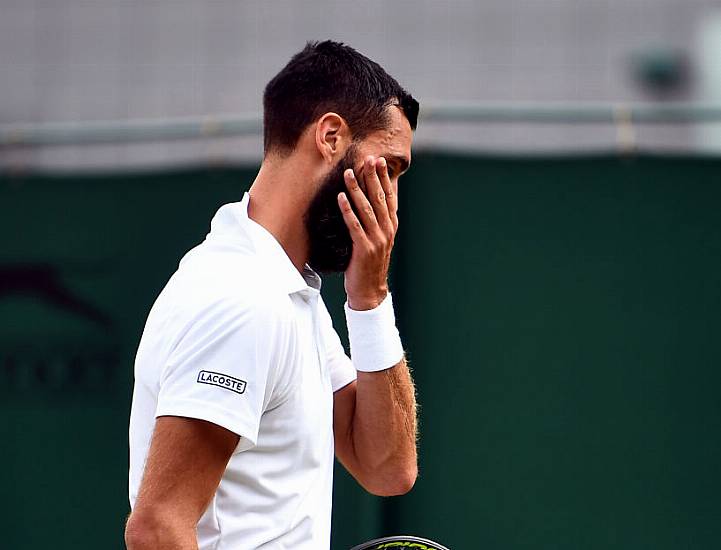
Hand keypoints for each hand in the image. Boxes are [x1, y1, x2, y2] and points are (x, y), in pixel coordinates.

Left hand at [338, 155, 398, 310]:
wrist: (370, 292)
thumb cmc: (369, 265)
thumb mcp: (377, 240)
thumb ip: (376, 222)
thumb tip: (370, 202)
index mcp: (391, 227)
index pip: (389, 197)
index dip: (384, 178)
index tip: (379, 161)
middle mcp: (387, 231)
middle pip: (380, 199)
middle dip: (372, 177)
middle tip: (367, 159)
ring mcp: (377, 240)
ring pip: (367, 209)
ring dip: (357, 190)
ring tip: (349, 173)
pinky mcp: (364, 249)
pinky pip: (354, 226)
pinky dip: (348, 210)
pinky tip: (341, 198)